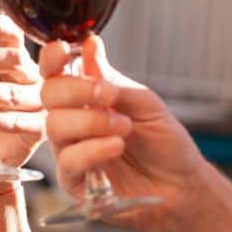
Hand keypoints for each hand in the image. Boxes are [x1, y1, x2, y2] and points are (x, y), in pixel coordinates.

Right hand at [39, 36, 206, 231]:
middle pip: (49, 95)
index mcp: (86, 97)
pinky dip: (92, 149)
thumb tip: (90, 44)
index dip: (52, 59)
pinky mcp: (74, 181)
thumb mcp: (145, 104)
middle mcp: (73, 120)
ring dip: (90, 121)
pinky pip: (69, 161)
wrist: (182, 187)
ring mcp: (71, 150)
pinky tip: (116, 146)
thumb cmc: (165, 144)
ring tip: (124, 127)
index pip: (56, 72)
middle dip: (75, 90)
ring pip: (55, 126)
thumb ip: (112, 79)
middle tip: (109, 95)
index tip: (64, 50)